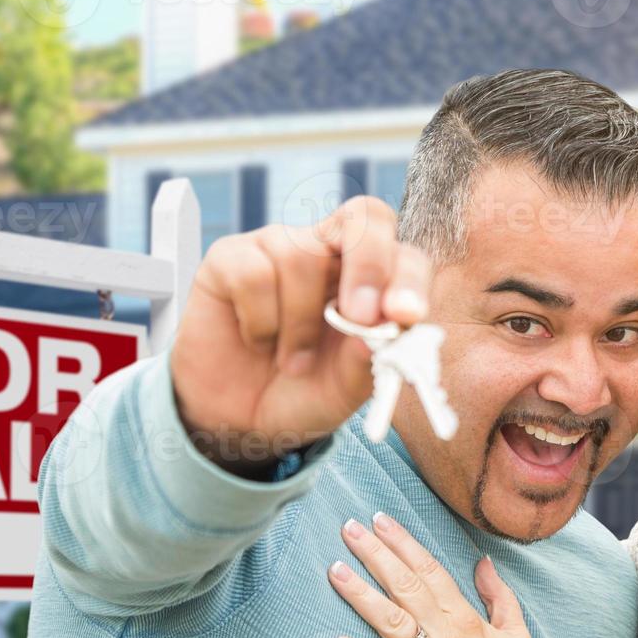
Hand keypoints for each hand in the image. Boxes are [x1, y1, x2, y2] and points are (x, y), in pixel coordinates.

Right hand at [170, 196, 432, 474]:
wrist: (239, 420)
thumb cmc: (301, 393)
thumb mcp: (344, 390)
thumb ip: (368, 359)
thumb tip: (387, 324)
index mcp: (370, 279)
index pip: (402, 254)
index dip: (408, 278)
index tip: (405, 315)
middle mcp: (327, 251)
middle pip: (363, 217)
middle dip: (368, 265)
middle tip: (358, 316)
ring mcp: (278, 247)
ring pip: (301, 258)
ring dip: (299, 325)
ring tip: (292, 362)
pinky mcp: (229, 257)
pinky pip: (253, 274)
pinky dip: (260, 322)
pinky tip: (257, 341)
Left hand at [326, 513, 554, 637]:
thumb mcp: (517, 636)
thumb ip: (500, 596)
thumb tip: (482, 561)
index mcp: (468, 621)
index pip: (431, 571)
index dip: (403, 543)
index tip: (379, 519)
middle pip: (406, 587)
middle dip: (376, 554)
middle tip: (348, 527)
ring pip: (392, 623)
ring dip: (362, 595)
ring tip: (335, 570)